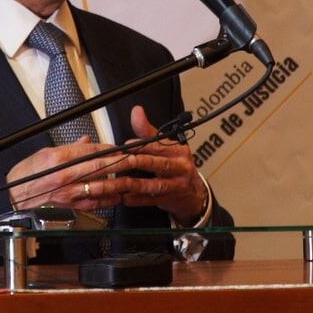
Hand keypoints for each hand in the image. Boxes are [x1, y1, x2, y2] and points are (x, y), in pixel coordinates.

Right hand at [6, 138, 129, 210]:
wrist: (13, 198)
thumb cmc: (25, 176)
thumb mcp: (44, 153)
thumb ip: (69, 148)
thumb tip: (86, 142)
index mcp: (58, 159)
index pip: (90, 151)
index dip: (108, 149)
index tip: (119, 147)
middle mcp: (65, 176)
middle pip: (99, 167)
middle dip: (120, 162)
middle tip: (134, 158)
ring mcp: (69, 193)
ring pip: (100, 186)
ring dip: (118, 181)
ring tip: (131, 176)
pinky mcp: (70, 207)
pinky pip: (94, 203)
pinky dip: (108, 199)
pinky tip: (118, 195)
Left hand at [113, 106, 207, 225]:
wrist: (194, 192)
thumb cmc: (177, 165)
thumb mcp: (167, 146)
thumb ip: (148, 131)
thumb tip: (137, 112)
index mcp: (178, 151)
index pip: (159, 145)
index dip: (142, 145)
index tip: (126, 145)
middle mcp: (180, 167)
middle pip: (157, 164)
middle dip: (137, 163)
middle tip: (121, 162)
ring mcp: (176, 185)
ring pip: (154, 185)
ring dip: (134, 184)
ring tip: (119, 183)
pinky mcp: (170, 200)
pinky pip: (151, 200)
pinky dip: (137, 200)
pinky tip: (125, 197)